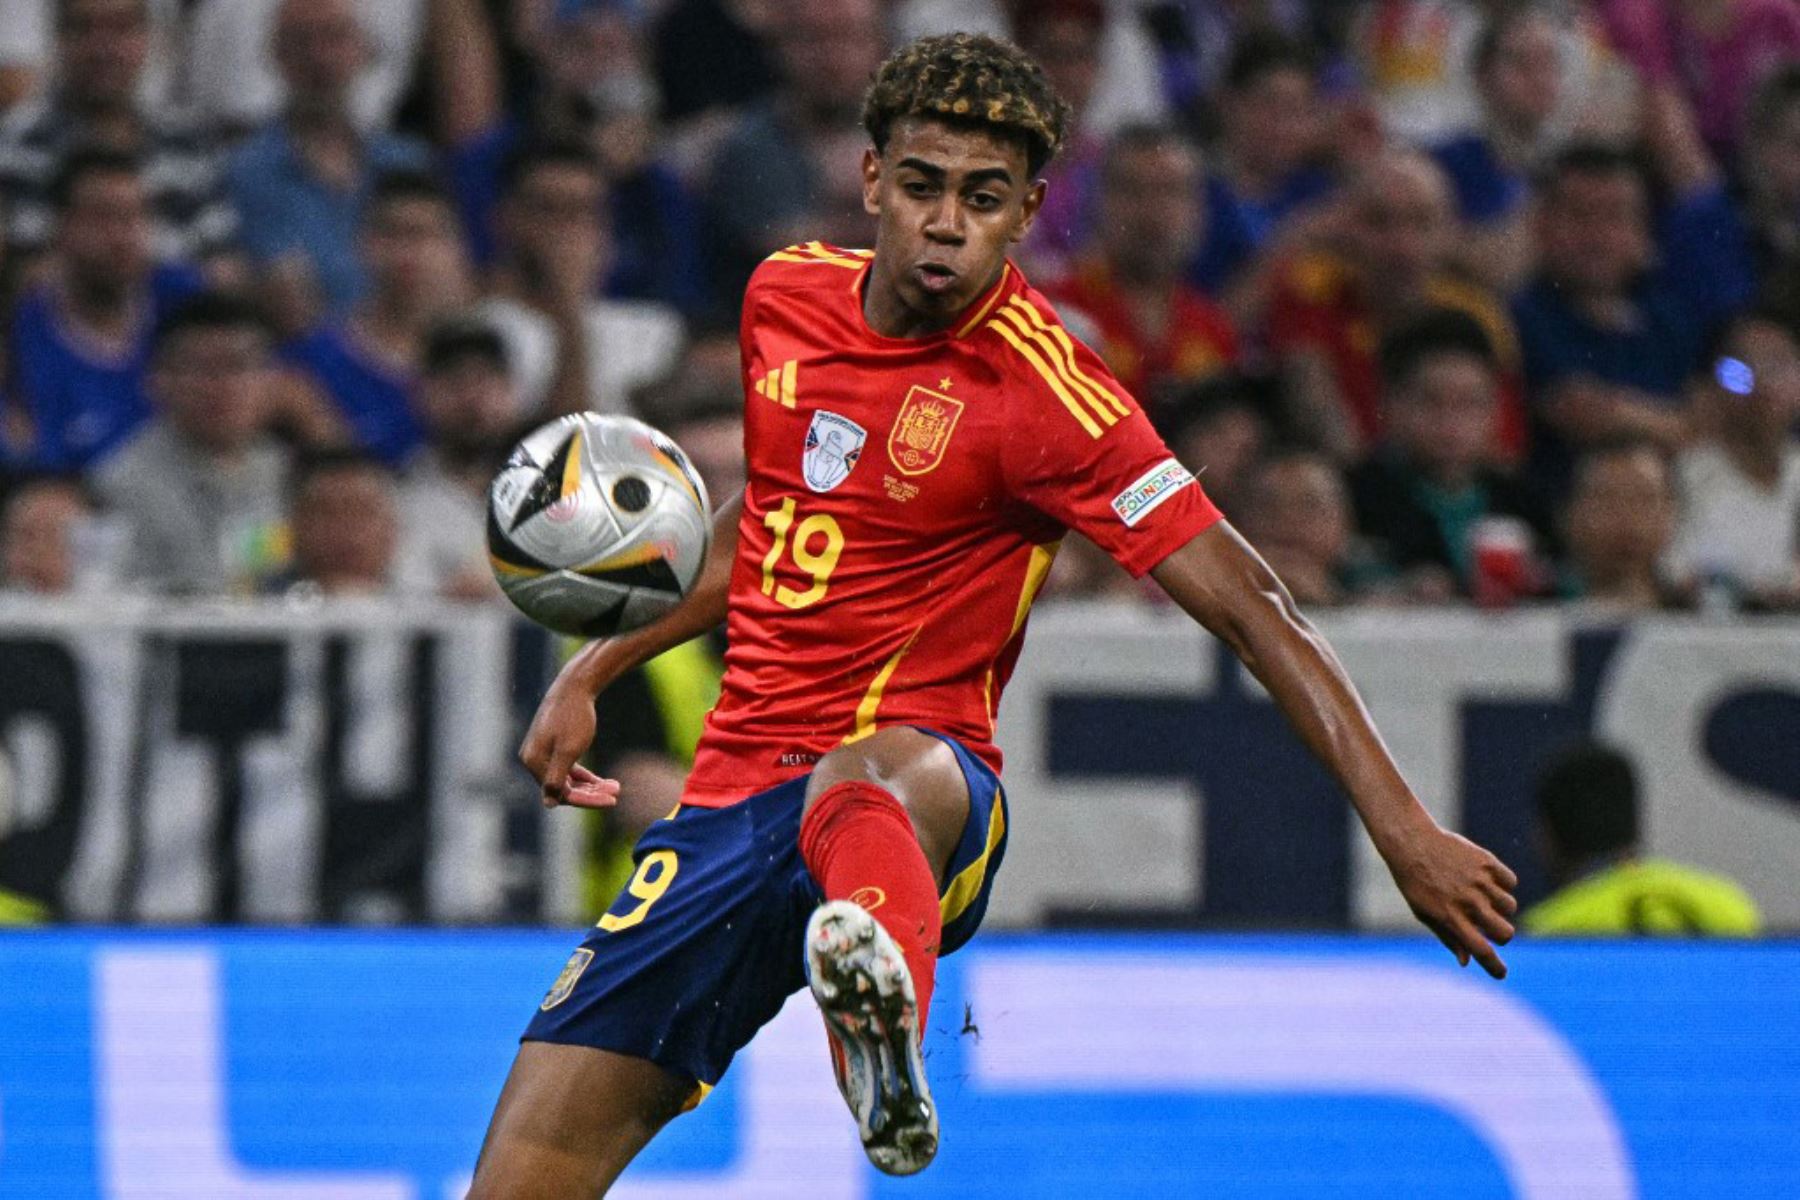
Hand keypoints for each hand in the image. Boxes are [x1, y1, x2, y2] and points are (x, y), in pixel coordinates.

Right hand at [519, 679, 619, 808]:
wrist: (575, 686)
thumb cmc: (573, 717)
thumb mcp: (568, 751)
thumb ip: (557, 779)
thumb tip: (548, 804)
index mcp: (533, 761)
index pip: (560, 792)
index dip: (587, 800)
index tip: (612, 800)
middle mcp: (533, 759)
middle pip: (564, 786)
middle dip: (592, 792)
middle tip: (617, 791)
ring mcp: (541, 752)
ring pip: (567, 779)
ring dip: (591, 785)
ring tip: (615, 786)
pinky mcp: (551, 746)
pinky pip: (567, 768)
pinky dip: (584, 775)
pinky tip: (602, 780)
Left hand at [1384, 824, 1518, 978]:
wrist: (1411, 843)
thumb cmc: (1415, 882)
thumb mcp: (1424, 913)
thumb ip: (1448, 937)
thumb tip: (1466, 962)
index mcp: (1451, 917)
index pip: (1481, 950)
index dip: (1494, 967)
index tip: (1501, 974)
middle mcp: (1468, 901)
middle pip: (1505, 933)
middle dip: (1502, 935)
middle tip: (1490, 927)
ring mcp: (1480, 881)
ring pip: (1510, 907)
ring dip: (1502, 908)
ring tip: (1484, 898)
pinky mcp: (1487, 862)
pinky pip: (1511, 881)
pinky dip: (1504, 884)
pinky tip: (1487, 881)